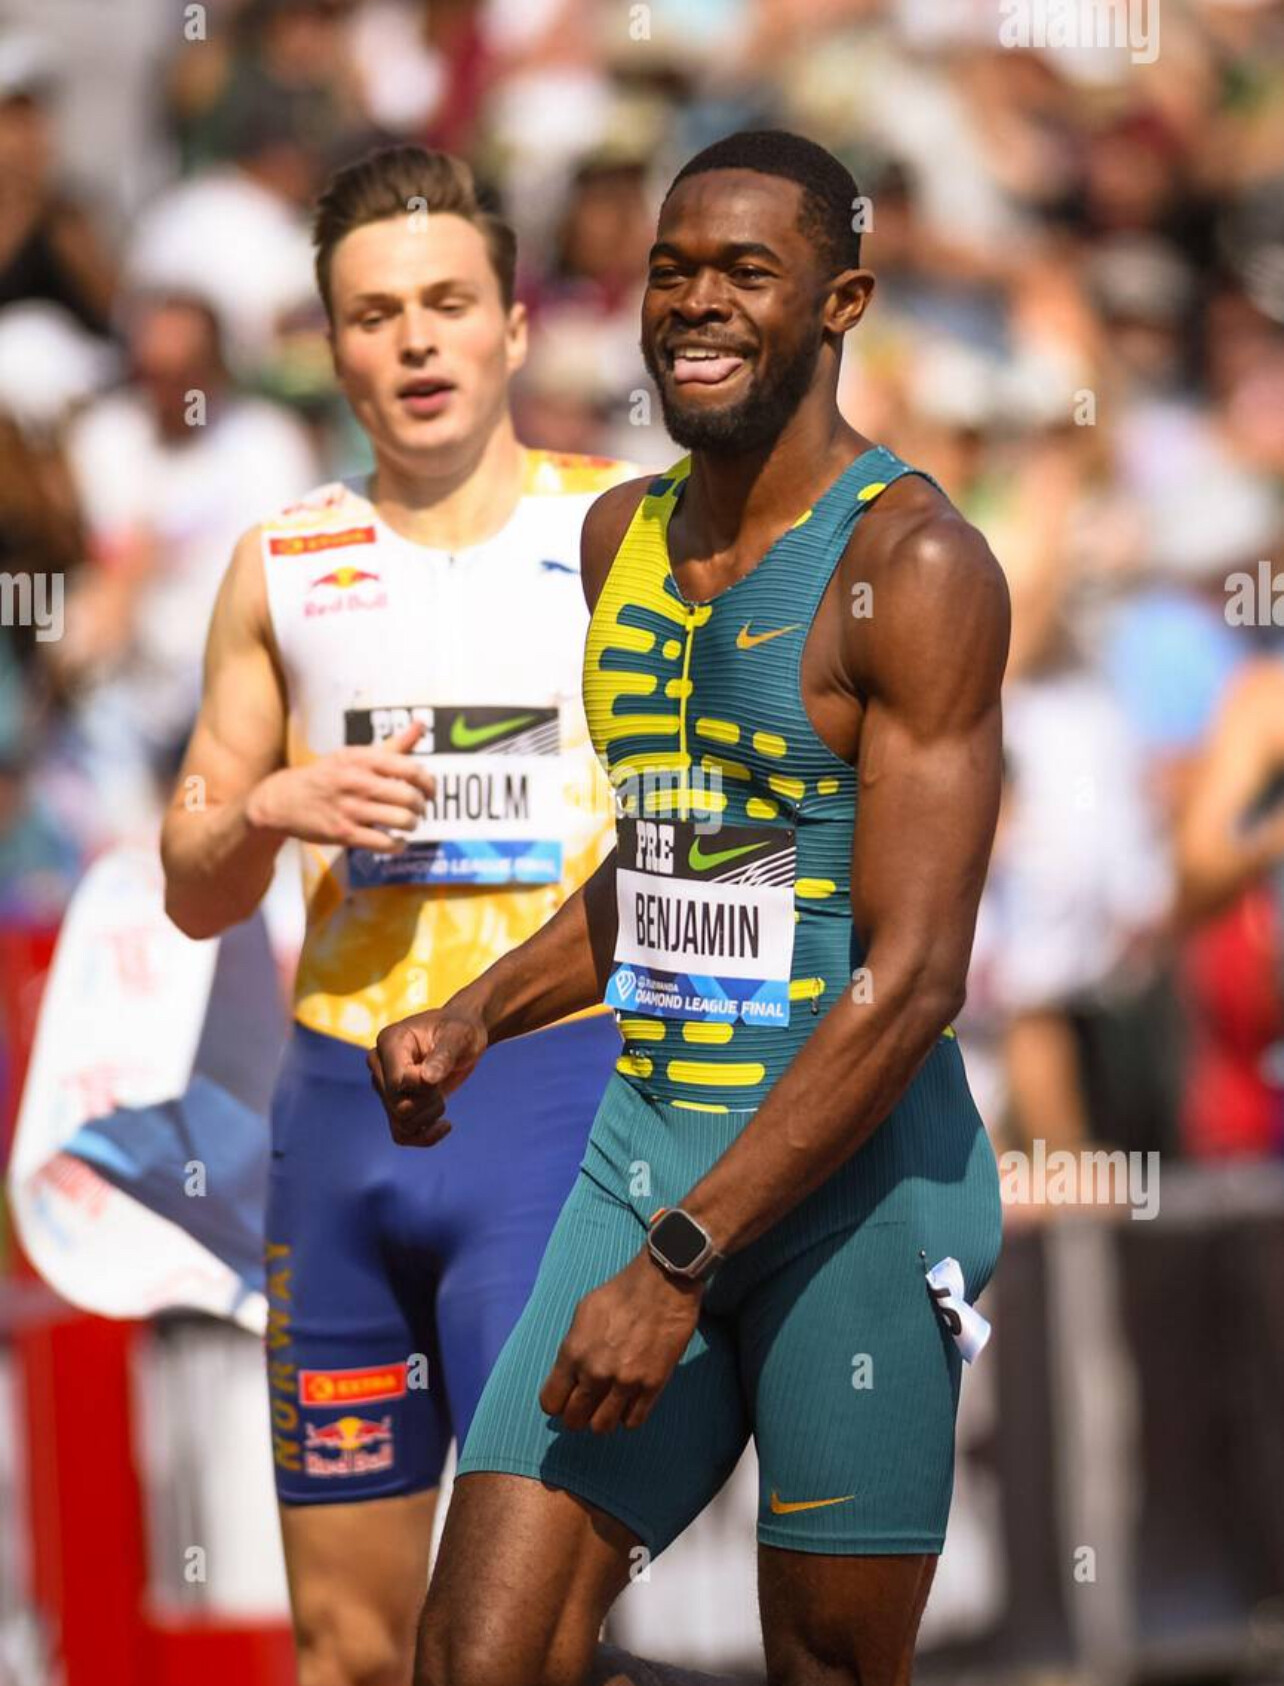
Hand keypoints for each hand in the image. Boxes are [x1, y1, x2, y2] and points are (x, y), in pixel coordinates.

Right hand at [246, 720, 433, 851]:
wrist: (283, 800)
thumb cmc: (326, 776)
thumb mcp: (354, 755)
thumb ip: (392, 745)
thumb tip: (421, 725)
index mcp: (362, 759)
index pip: (410, 769)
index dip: (428, 783)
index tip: (430, 791)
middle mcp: (357, 781)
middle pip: (409, 797)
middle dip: (421, 806)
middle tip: (418, 809)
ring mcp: (350, 809)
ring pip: (402, 820)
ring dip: (412, 825)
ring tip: (408, 823)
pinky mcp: (343, 833)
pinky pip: (384, 843)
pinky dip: (398, 845)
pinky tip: (396, 841)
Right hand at [368, 1006, 487, 1145]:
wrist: (462, 1038)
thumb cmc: (461, 1030)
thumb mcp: (459, 1036)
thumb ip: (444, 1055)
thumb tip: (427, 1079)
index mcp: (389, 1042)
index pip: (398, 1082)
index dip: (425, 1087)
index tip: (442, 1070)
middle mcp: (379, 1065)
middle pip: (398, 1106)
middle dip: (429, 1102)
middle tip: (442, 1084)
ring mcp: (384, 1087)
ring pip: (400, 1124)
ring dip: (429, 1117)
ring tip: (442, 1097)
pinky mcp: (395, 1103)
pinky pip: (401, 1134)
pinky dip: (424, 1137)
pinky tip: (445, 1125)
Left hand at [539, 1250, 701, 1433]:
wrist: (663, 1283)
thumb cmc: (620, 1292)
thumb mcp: (583, 1313)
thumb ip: (574, 1347)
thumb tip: (570, 1373)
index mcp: (573, 1353)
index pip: (551, 1402)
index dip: (557, 1402)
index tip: (566, 1397)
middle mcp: (596, 1373)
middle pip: (574, 1420)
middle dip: (577, 1415)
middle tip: (587, 1404)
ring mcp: (625, 1383)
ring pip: (602, 1427)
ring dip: (603, 1418)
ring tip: (608, 1405)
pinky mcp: (652, 1386)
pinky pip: (633, 1421)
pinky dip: (628, 1416)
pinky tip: (629, 1402)